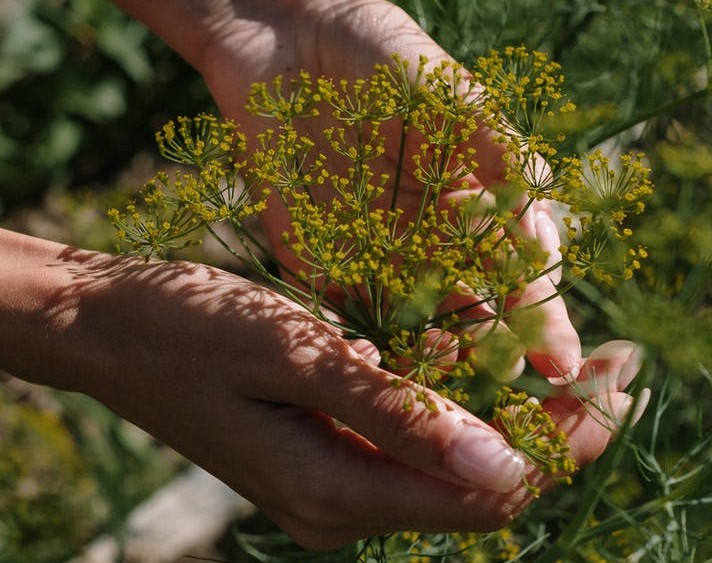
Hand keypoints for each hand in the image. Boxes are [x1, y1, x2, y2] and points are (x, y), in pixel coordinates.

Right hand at [32, 249, 642, 548]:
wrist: (103, 329)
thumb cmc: (185, 328)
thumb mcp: (293, 355)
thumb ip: (395, 413)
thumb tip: (506, 465)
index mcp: (334, 492)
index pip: (488, 491)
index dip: (567, 441)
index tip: (622, 377)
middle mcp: (337, 508)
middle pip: (479, 489)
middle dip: (554, 429)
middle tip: (614, 361)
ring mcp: (326, 488)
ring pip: (449, 467)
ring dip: (506, 416)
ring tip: (556, 357)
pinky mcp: (317, 458)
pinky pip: (407, 447)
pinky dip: (450, 408)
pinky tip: (468, 359)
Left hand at [186, 0, 579, 380]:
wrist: (286, 41)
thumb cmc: (381, 55)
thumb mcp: (451, 94)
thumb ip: (498, 152)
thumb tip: (543, 220)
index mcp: (472, 202)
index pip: (517, 271)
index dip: (541, 315)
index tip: (562, 361)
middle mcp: (427, 238)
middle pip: (469, 310)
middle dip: (491, 354)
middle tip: (507, 391)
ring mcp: (370, 253)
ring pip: (409, 324)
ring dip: (429, 359)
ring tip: (447, 387)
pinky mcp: (313, 258)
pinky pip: (338, 312)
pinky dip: (358, 344)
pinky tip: (378, 369)